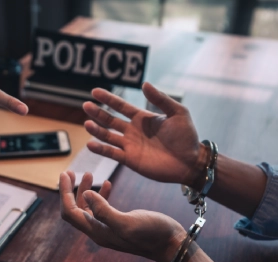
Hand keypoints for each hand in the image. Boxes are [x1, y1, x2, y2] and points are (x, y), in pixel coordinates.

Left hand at [59, 171, 185, 261]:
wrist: (172, 245)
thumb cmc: (152, 234)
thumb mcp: (127, 222)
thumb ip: (103, 210)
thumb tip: (85, 194)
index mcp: (97, 231)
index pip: (70, 212)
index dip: (64, 193)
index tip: (64, 174)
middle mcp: (99, 231)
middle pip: (75, 210)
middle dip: (69, 191)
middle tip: (70, 172)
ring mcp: (108, 228)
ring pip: (88, 208)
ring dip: (85, 191)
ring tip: (89, 173)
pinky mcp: (119, 223)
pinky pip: (103, 208)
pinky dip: (101, 195)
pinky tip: (109, 184)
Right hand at [83, 82, 206, 185]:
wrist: (190, 162)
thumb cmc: (187, 137)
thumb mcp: (178, 113)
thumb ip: (161, 99)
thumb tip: (144, 84)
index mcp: (142, 118)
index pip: (120, 106)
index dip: (108, 99)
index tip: (94, 92)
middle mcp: (132, 131)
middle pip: (110, 120)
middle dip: (98, 113)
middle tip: (86, 105)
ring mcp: (130, 145)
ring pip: (108, 136)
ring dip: (96, 130)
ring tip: (87, 124)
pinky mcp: (130, 160)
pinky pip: (112, 153)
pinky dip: (100, 149)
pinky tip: (90, 144)